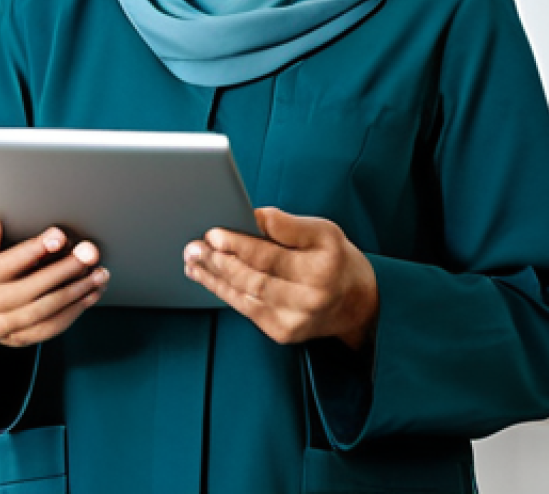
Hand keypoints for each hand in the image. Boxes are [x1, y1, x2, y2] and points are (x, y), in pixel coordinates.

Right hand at [0, 219, 108, 347]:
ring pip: (45, 310)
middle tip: (89, 254)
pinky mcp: (21, 339)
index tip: (60, 237)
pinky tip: (91, 293)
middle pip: (31, 288)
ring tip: (99, 274)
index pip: (8, 263)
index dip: (35, 249)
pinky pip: (51, 327)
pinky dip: (75, 310)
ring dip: (76, 291)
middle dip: (64, 270)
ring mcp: (5, 325)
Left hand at [183, 207, 378, 349]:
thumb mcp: (323, 231)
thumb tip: (253, 216)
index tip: (213, 233)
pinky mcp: (282, 333)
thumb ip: (287, 224)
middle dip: (219, 262)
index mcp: (321, 269)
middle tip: (193, 247)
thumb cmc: (334, 259)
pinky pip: (246, 309)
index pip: (271, 257)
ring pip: (245, 296)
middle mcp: (309, 299)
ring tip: (192, 260)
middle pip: (254, 279)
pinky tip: (206, 277)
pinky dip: (223, 291)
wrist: (355, 302)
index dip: (239, 245)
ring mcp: (295, 321)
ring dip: (213, 278)